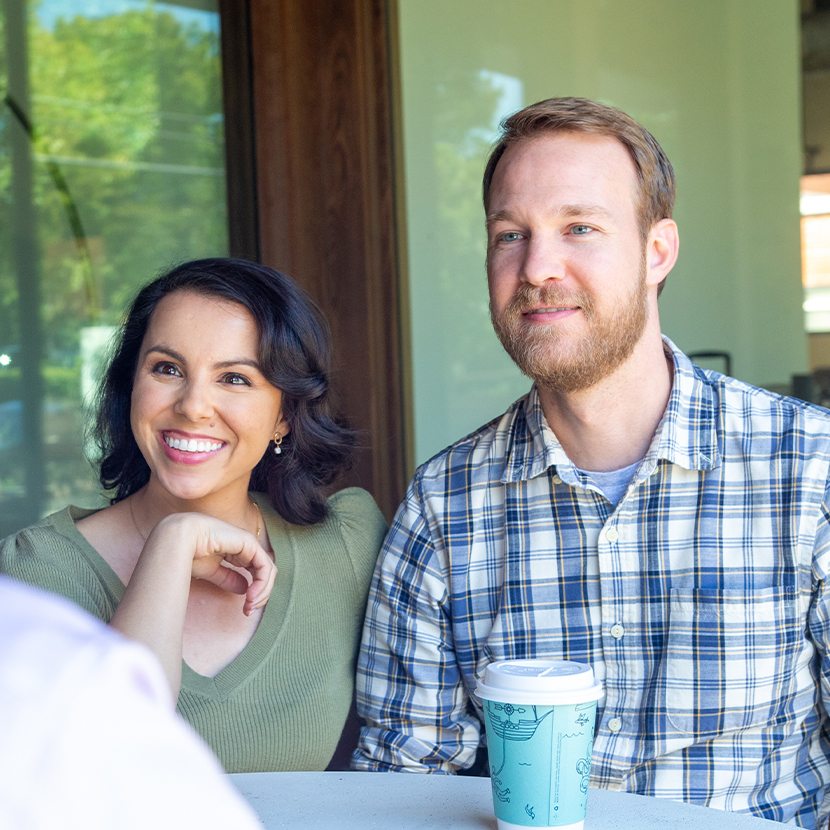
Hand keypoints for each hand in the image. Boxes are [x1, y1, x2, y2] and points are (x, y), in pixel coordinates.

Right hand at [145, 513, 275, 615]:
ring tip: (249, 605)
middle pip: (265, 573)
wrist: (179, 539)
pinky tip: (250, 595)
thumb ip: (228, 579)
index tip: (245, 611)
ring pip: (268, 570)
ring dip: (263, 591)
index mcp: (237, 552)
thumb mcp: (212, 571)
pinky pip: (264, 566)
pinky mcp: (249, 543)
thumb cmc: (188, 552)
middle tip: (249, 611)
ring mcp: (248, 544)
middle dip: (261, 595)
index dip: (256, 593)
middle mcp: (246, 547)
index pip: (257, 573)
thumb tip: (245, 589)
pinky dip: (262, 583)